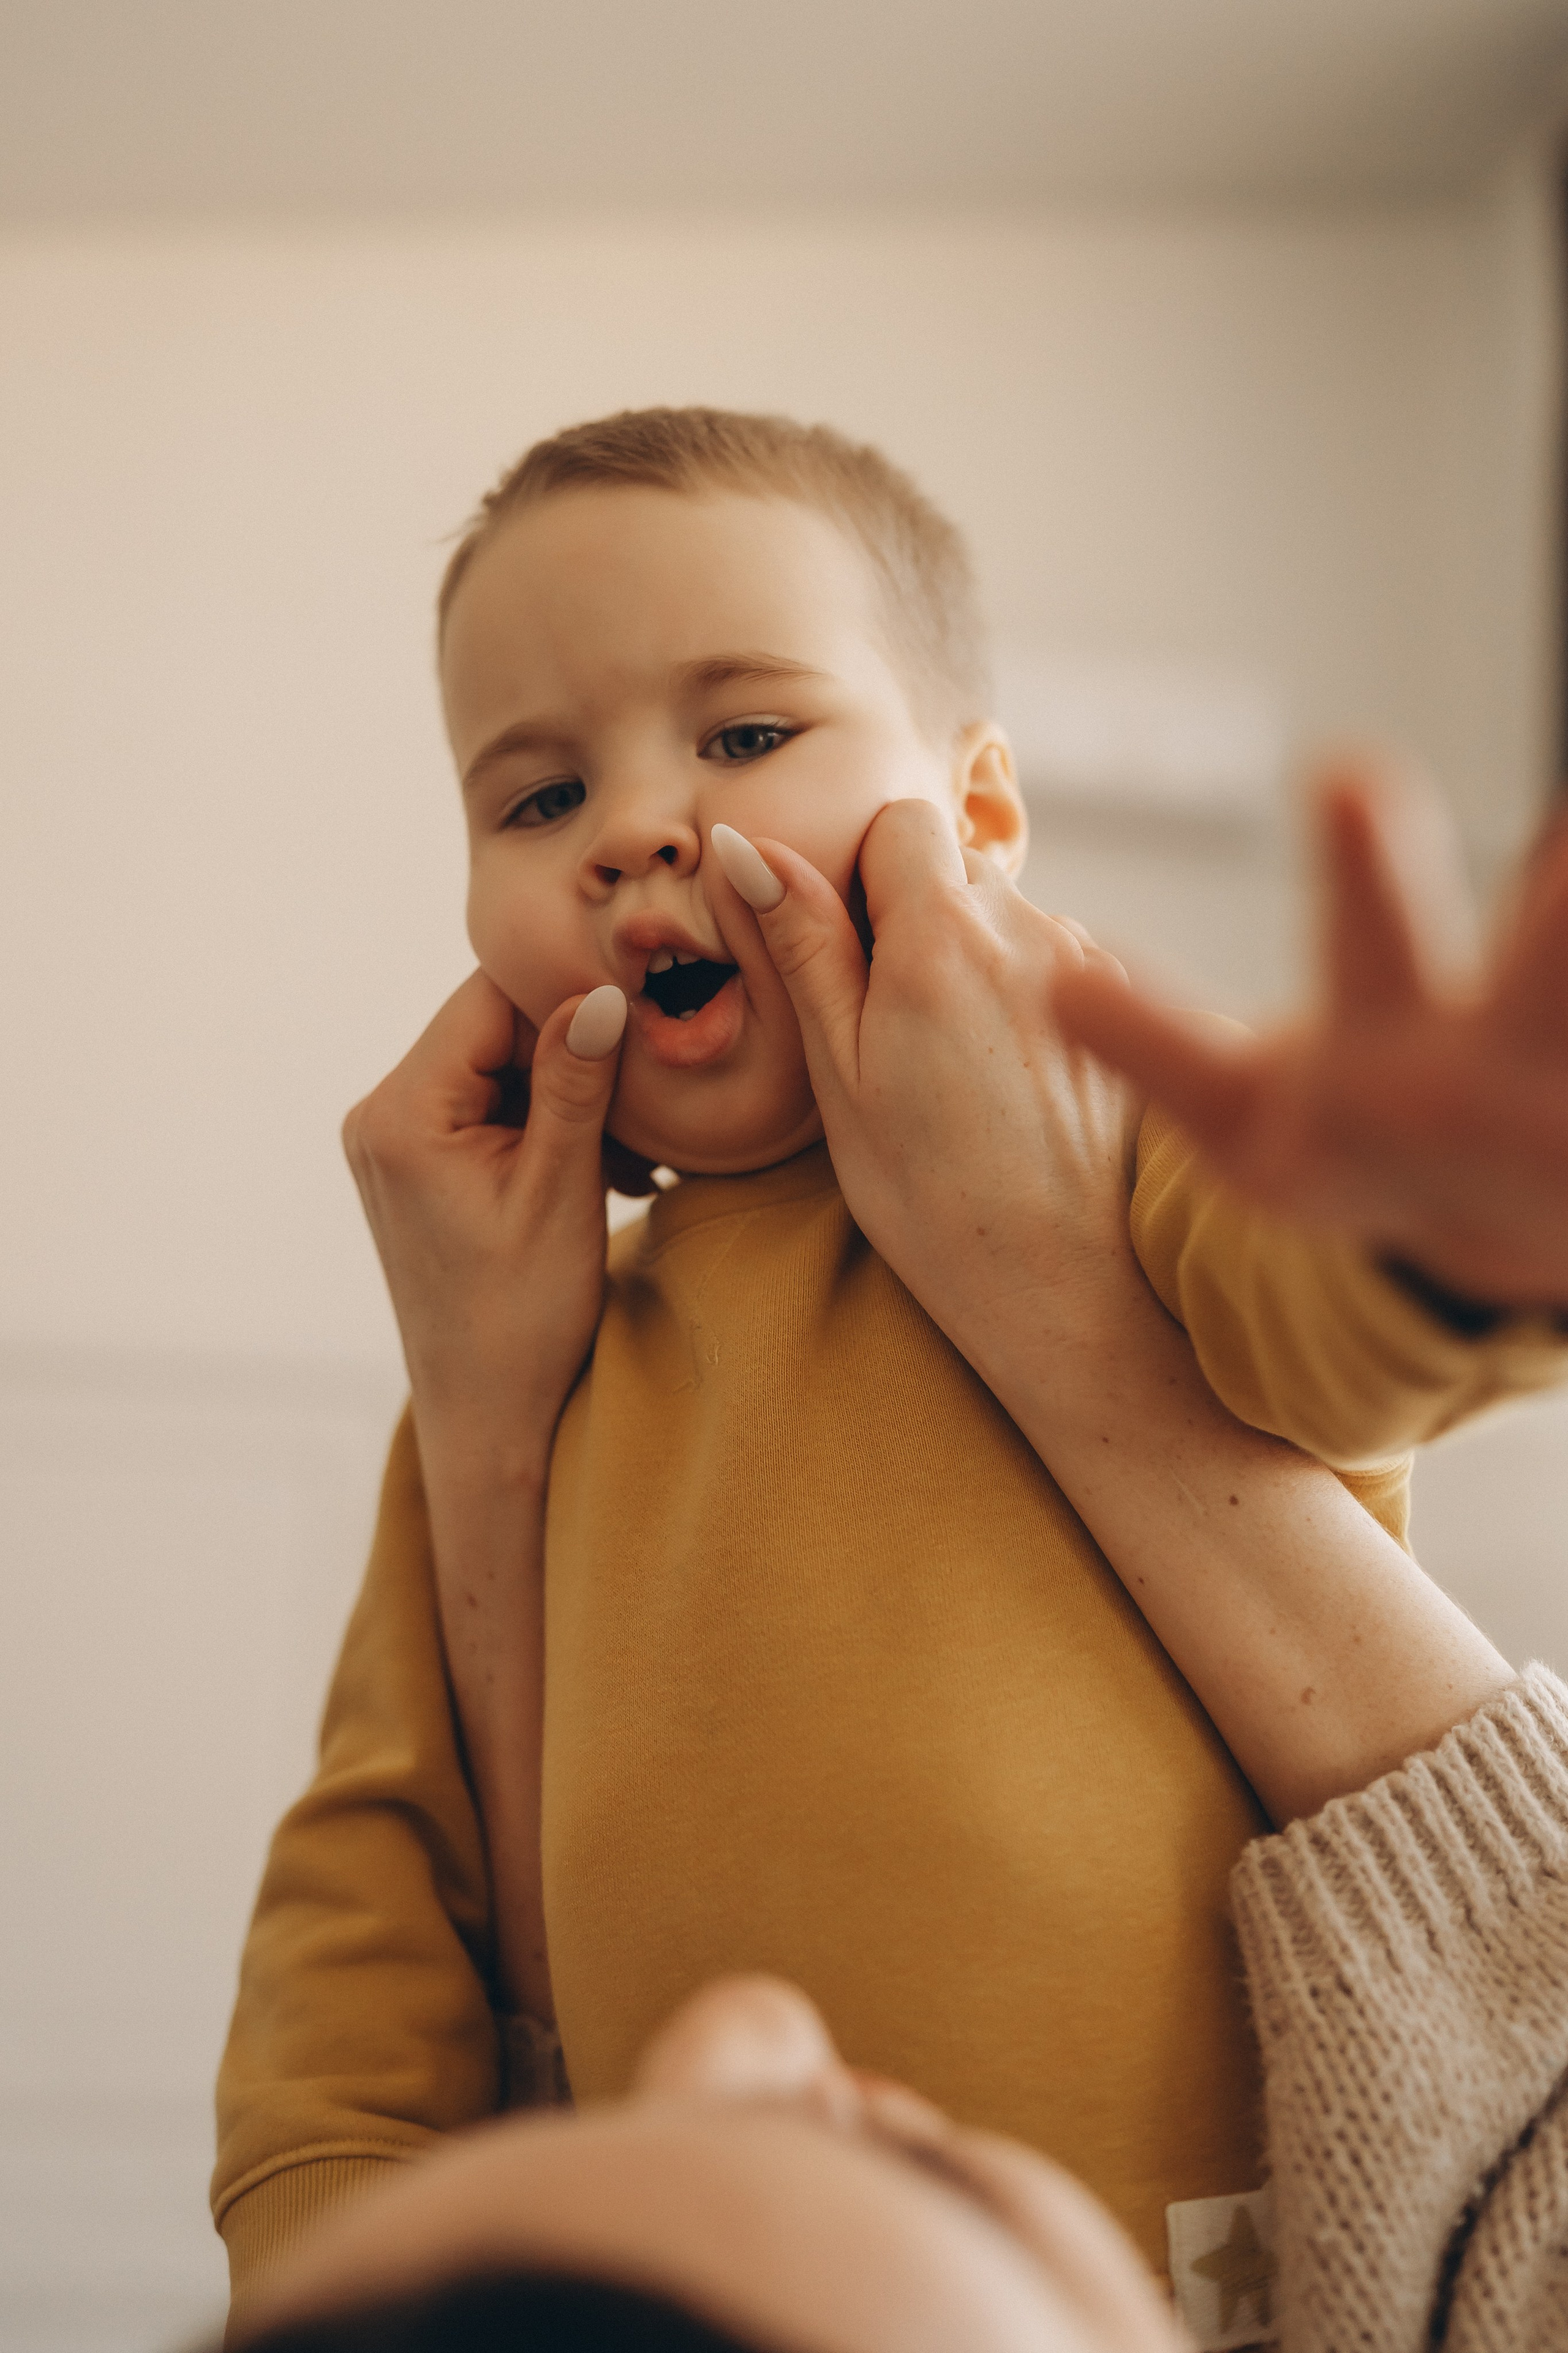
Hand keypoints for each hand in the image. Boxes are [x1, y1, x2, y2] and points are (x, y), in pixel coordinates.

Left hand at [343, 969, 627, 1452]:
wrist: (488, 1414)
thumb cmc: (523, 1320)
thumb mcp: (560, 1192)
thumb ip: (576, 1085)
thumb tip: (603, 991)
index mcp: (402, 1115)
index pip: (489, 997)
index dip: (569, 995)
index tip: (644, 1016)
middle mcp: (380, 1114)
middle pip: (491, 1026)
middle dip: (573, 1050)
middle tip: (646, 1099)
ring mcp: (394, 1139)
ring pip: (498, 1064)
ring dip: (569, 1092)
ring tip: (627, 1154)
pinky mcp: (417, 1162)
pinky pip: (489, 1105)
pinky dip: (546, 1122)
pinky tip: (603, 1167)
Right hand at [709, 805, 1141, 1383]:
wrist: (1056, 1280)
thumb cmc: (927, 1191)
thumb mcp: (838, 1069)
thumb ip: (803, 946)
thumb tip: (743, 845)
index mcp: (942, 935)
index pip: (898, 823)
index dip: (860, 872)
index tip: (843, 948)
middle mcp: (1025, 930)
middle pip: (953, 867)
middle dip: (910, 913)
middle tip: (880, 1017)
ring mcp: (1085, 964)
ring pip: (1004, 915)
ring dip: (965, 956)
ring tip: (944, 1062)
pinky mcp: (1121, 1007)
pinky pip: (1050, 961)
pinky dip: (1015, 992)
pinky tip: (998, 1077)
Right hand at [1051, 763, 1567, 1309]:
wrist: (1493, 1253)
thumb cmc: (1358, 1161)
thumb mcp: (1239, 1123)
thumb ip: (1151, 1044)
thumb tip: (1056, 981)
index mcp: (1396, 1061)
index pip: (1368, 949)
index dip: (1362, 870)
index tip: (1355, 774)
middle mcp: (1511, 1065)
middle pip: (1552, 964)